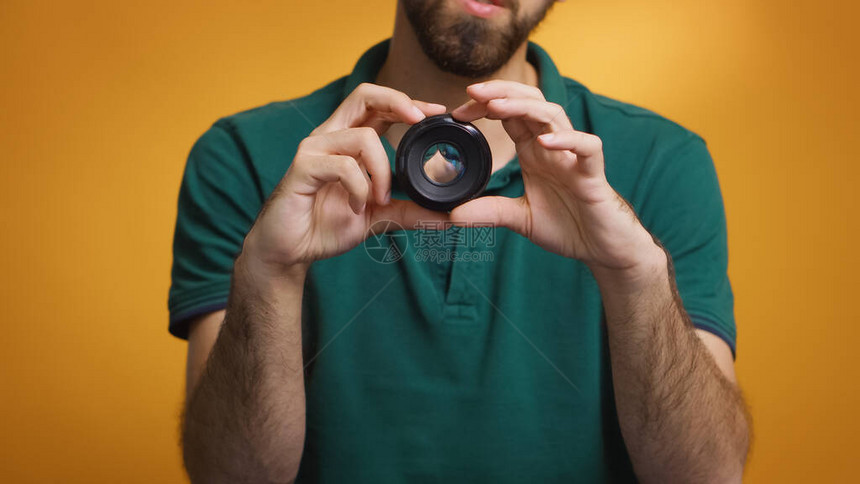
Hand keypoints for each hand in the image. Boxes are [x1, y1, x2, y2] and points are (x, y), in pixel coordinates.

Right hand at [243, 83, 448, 279]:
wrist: (289, 250)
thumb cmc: (325, 226)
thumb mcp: (377, 218)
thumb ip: (406, 211)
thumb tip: (445, 215)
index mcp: (348, 141)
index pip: (380, 106)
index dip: (408, 102)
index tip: (438, 112)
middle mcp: (331, 136)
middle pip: (364, 95)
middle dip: (398, 101)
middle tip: (421, 119)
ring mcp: (314, 149)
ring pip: (362, 136)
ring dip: (382, 170)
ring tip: (381, 199)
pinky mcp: (303, 167)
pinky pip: (343, 166)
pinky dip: (360, 188)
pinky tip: (358, 207)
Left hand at [450, 81, 663, 276]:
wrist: (603, 249)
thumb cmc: (568, 227)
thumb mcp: (519, 219)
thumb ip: (489, 212)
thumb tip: (452, 215)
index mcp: (534, 151)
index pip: (509, 114)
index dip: (484, 106)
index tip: (458, 112)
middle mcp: (553, 147)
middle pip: (529, 102)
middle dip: (501, 92)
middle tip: (472, 91)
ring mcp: (574, 157)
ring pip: (553, 115)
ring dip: (524, 106)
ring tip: (497, 107)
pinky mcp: (593, 174)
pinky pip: (587, 147)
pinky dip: (567, 140)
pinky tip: (545, 142)